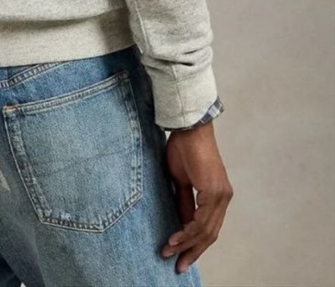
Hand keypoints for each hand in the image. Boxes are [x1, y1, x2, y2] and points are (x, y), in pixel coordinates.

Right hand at [159, 123, 233, 274]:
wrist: (188, 128)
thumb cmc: (183, 149)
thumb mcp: (180, 180)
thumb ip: (184, 202)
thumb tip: (182, 224)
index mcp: (218, 195)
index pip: (208, 227)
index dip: (194, 244)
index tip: (179, 255)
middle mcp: (224, 197)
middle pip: (210, 234)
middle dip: (192, 251)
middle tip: (178, 265)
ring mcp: (221, 195)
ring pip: (206, 230)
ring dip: (186, 243)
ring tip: (169, 251)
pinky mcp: (214, 191)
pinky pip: (201, 220)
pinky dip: (187, 231)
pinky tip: (175, 238)